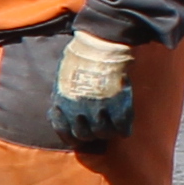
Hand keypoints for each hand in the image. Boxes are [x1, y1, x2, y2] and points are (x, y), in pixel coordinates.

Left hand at [48, 29, 138, 147]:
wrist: (100, 46)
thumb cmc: (80, 57)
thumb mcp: (62, 79)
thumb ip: (61, 97)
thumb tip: (59, 110)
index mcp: (63, 104)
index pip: (64, 131)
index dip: (71, 137)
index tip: (77, 138)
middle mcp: (79, 111)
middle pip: (84, 136)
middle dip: (89, 134)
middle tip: (96, 129)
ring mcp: (99, 110)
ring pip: (104, 134)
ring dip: (107, 132)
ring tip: (111, 127)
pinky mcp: (119, 106)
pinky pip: (122, 127)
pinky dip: (124, 129)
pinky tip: (124, 126)